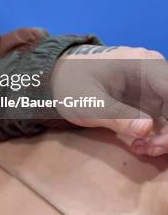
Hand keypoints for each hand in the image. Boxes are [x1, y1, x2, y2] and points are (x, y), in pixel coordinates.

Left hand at [52, 45, 167, 154]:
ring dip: (166, 137)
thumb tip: (147, 129)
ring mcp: (154, 86)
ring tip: (142, 149)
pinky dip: (159, 134)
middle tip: (150, 149)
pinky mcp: (149, 99)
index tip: (161, 141)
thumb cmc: (70, 83)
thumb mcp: (88, 103)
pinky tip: (140, 144)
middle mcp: (155, 72)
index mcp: (144, 65)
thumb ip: (116, 116)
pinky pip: (166, 118)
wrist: (56, 76)